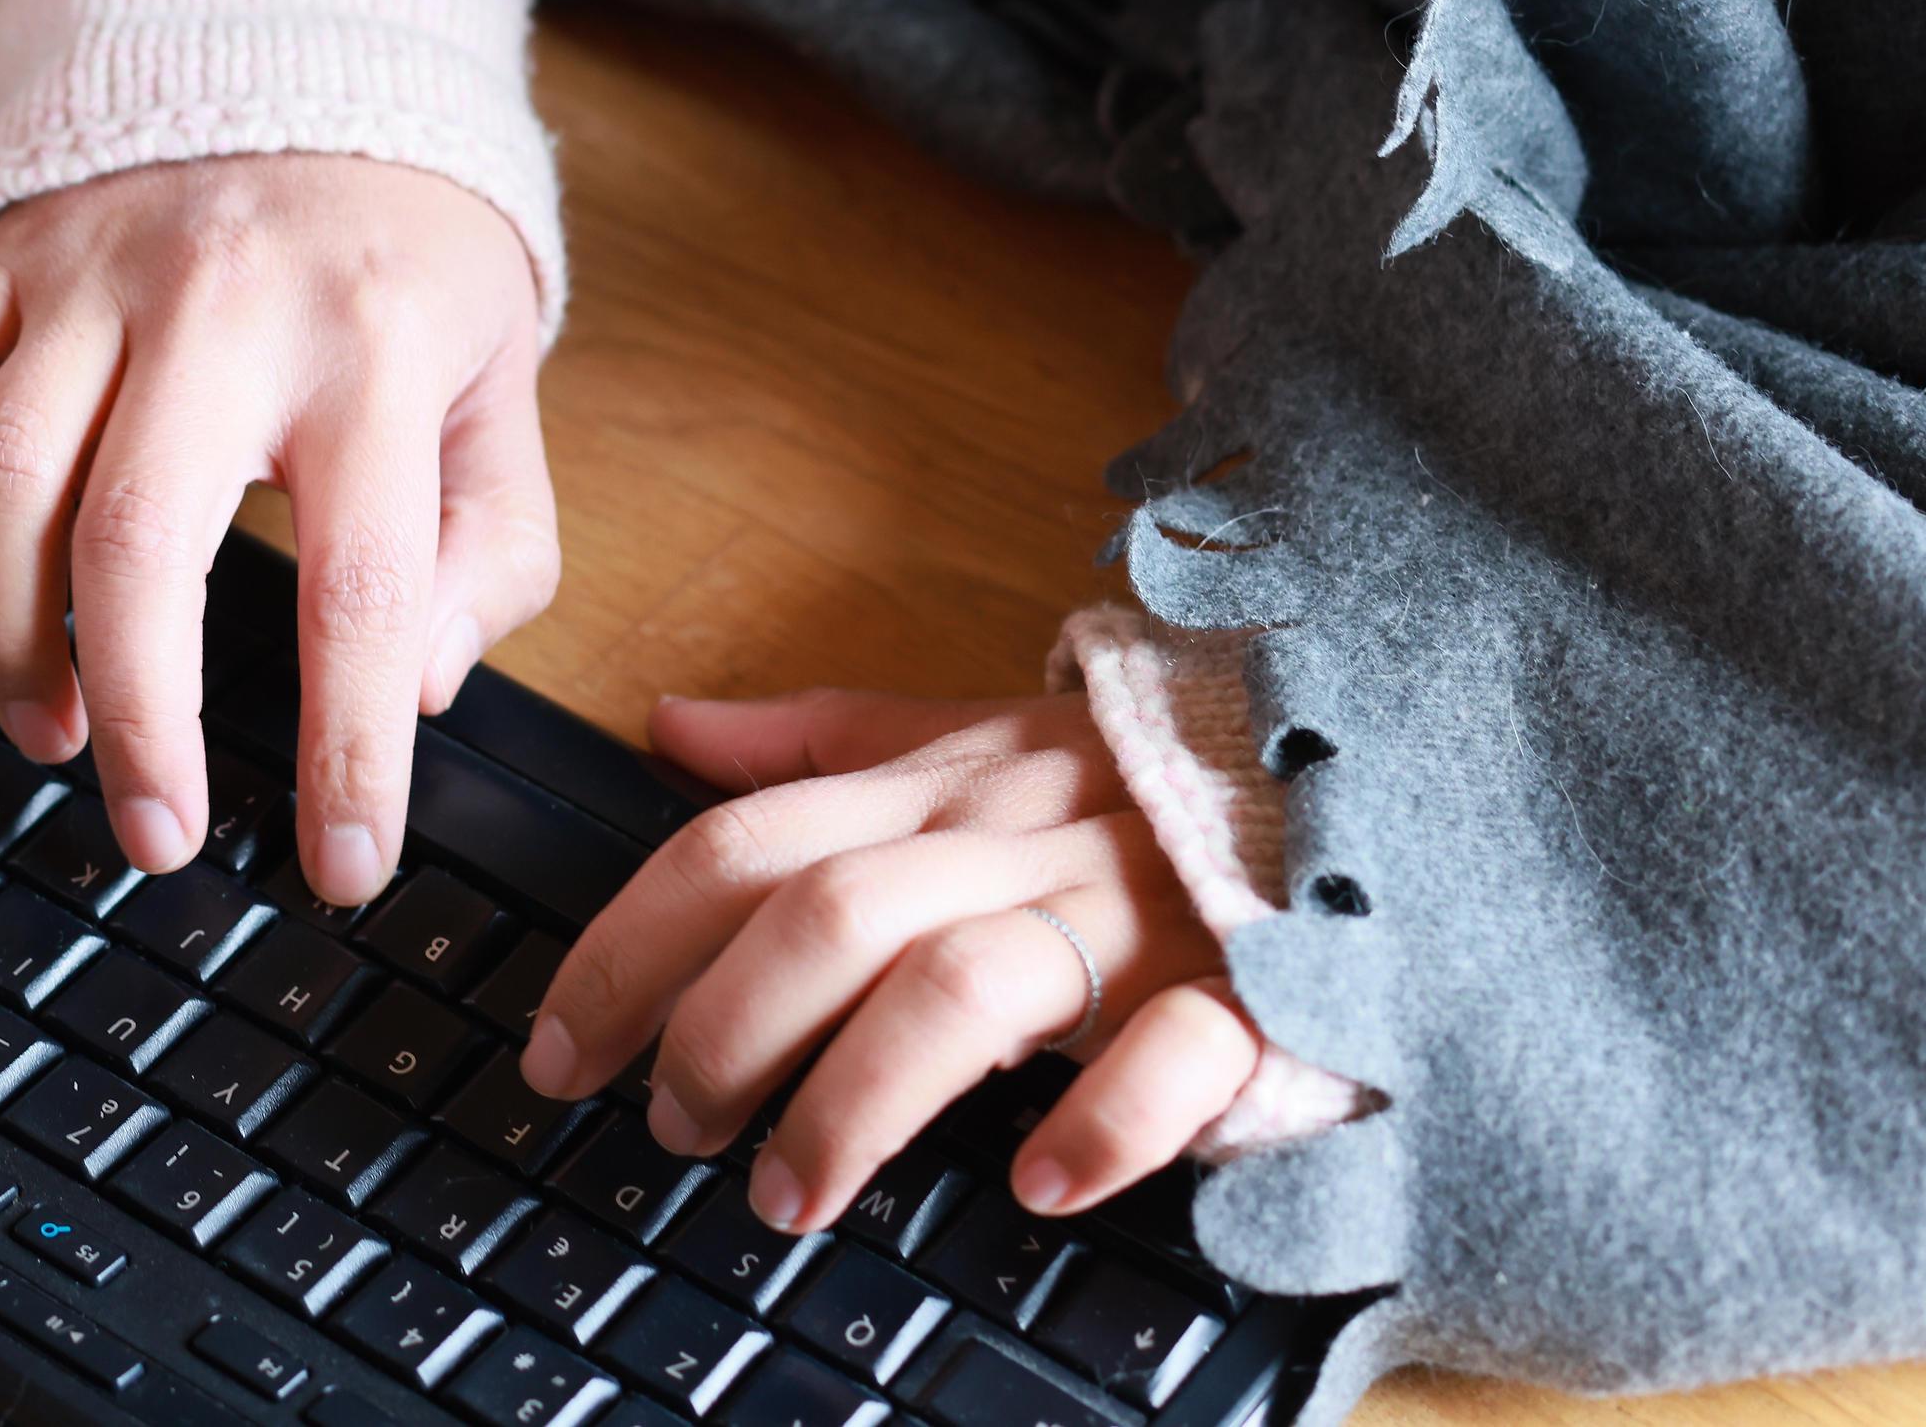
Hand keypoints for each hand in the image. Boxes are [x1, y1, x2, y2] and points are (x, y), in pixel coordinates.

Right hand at [0, 154, 554, 902]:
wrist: (305, 56)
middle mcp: (223, 298)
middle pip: (139, 538)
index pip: (362, 583)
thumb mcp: (502, 390)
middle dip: (140, 719)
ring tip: (52, 726)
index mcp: (375, 343)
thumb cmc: (403, 265)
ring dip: (7, 636)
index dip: (347, 749)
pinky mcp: (2, 253)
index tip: (341, 865)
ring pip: (2, 474)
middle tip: (158, 834)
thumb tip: (418, 686)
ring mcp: (93, 266)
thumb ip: (493, 548)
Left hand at [520, 685, 1255, 1228]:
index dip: (628, 946)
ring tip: (787, 1197)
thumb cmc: (1145, 779)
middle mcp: (1021, 840)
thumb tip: (665, 728)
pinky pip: (1175, 1051)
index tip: (556, 1048)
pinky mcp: (1256, 989)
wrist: (1369, 771)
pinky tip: (1041, 1182)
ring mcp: (1136, 913)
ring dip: (854, 1100)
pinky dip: (1103, 1120)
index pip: (743, 847)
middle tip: (665, 1134)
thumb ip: (822, 742)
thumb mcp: (977, 737)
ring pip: (962, 985)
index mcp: (945, 786)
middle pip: (827, 917)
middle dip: (718, 1032)